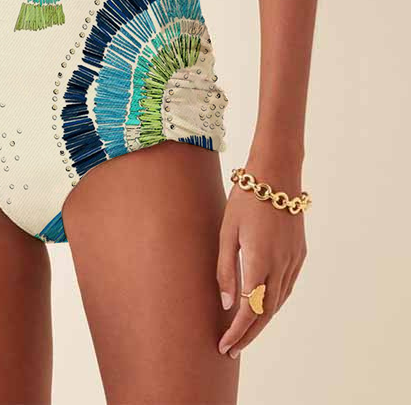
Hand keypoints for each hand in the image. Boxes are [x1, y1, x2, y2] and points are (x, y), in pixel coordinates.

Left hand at [216, 175, 306, 358]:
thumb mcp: (227, 231)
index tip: (224, 345)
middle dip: (248, 334)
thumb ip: (226, 268)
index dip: (237, 331)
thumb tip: (227, 303)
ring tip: (243, 333)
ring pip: (278, 302)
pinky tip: (262, 307)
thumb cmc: (246, 199)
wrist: (276, 174)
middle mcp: (281, 265)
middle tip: (230, 349)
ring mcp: (294, 260)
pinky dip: (274, 302)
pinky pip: (287, 287)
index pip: (250, 310)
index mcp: (260, 260)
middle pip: (266, 312)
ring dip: (262, 321)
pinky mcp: (300, 254)